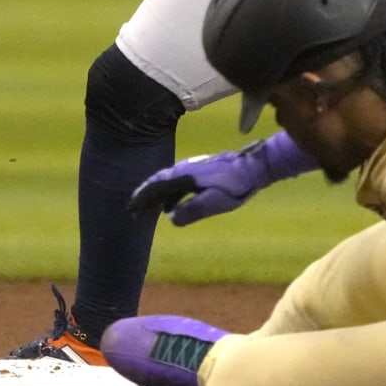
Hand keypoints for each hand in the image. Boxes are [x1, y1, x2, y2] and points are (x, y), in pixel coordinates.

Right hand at [129, 143, 273, 225]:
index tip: (131, 210)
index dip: (142, 198)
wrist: (254, 166)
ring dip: (155, 196)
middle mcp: (184, 169)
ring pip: (166, 182)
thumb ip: (193, 210)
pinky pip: (175, 182)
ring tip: (147, 211)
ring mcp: (191, 168)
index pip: (156, 186)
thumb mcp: (216, 201)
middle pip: (157, 182)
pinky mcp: (198, 171)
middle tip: (133, 212)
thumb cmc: (236, 185)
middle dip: (144, 197)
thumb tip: (170, 219)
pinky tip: (170, 206)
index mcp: (185, 175)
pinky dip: (167, 194)